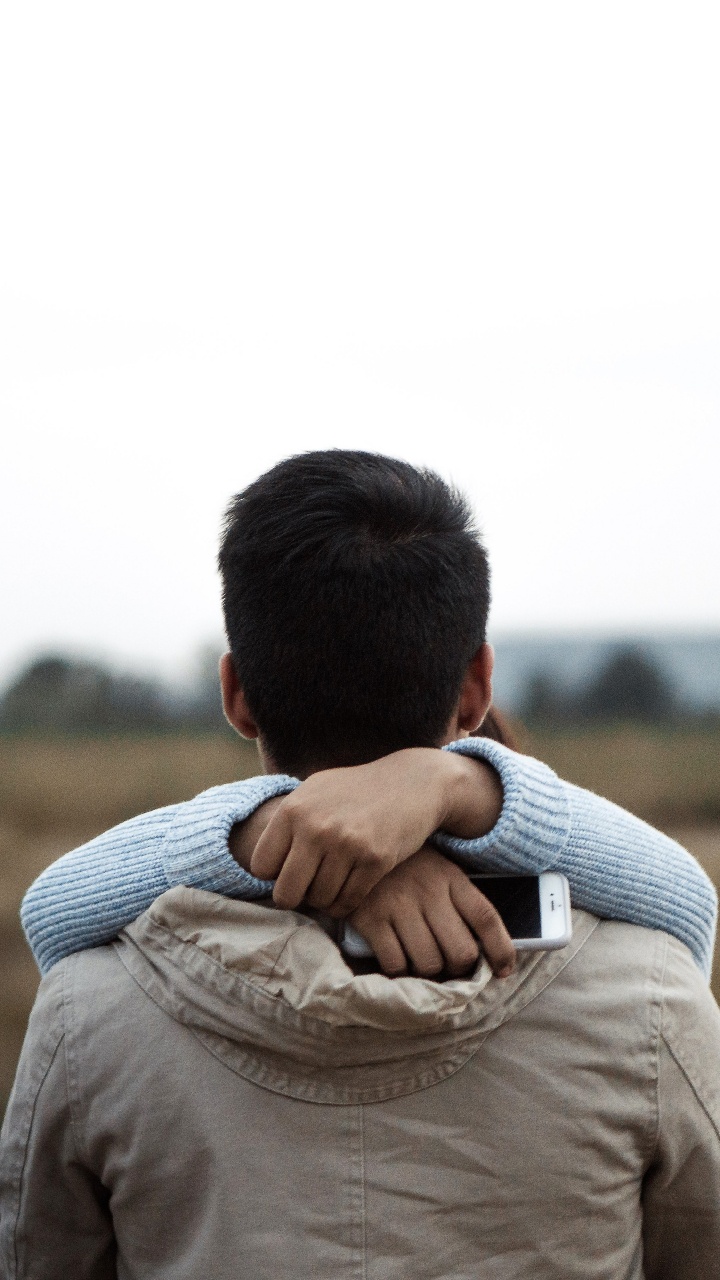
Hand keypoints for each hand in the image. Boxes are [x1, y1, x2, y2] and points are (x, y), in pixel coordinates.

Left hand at [248, 748, 502, 913]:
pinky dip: (346, 904)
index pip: (260, 867)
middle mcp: (316, 827)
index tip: (290, 871)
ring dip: (325, 900)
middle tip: (309, 890)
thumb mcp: (316, 790)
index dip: (273, 875)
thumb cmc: (357, 790)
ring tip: (333, 885)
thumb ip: (286, 820)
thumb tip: (256, 864)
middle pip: (285, 894)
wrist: (413, 782)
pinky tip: (351, 890)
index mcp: (293, 810)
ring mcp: (346, 844)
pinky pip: (348, 902)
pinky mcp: (375, 860)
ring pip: (319, 902)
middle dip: (296, 898)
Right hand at [348, 846, 516, 978]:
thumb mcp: (437, 870)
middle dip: (458, 968)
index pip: (486, 918)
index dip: (501, 950)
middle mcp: (428, 891)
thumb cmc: (403, 866)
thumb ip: (458, 901)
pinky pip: (395, 963)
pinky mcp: (371, 919)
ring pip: (429, 963)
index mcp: (451, 877)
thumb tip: (481, 949)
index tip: (504, 970)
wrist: (354, 847)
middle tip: (448, 966)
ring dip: (428, 972)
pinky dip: (399, 971)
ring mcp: (398, 905)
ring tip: (421, 963)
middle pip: (461, 951)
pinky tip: (397, 961)